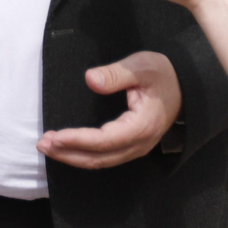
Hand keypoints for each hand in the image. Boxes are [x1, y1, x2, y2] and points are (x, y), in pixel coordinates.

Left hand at [37, 51, 181, 168]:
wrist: (184, 85)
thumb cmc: (162, 74)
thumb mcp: (141, 66)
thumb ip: (116, 74)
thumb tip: (90, 79)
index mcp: (142, 126)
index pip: (105, 140)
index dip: (79, 140)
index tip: (56, 136)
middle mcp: (140, 144)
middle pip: (100, 157)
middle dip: (69, 153)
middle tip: (43, 143)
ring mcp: (137, 148)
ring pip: (101, 160)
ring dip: (73, 156)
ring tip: (48, 146)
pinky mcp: (132, 146)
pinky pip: (105, 156)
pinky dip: (84, 154)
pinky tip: (67, 148)